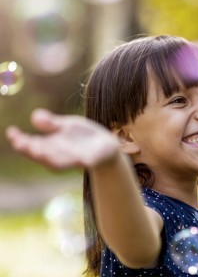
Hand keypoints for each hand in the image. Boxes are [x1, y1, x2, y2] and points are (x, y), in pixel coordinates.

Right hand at [5, 108, 119, 169]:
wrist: (106, 146)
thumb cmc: (82, 136)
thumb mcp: (66, 126)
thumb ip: (51, 123)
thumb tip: (35, 116)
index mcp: (50, 145)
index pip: (31, 144)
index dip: (20, 140)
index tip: (11, 131)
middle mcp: (58, 155)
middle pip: (40, 155)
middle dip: (30, 150)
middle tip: (21, 143)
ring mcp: (73, 159)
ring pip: (57, 162)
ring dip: (48, 157)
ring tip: (38, 151)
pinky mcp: (89, 161)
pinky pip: (81, 162)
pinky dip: (76, 161)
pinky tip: (74, 158)